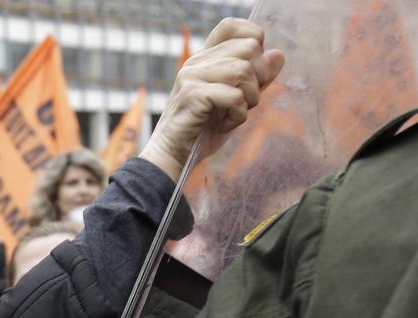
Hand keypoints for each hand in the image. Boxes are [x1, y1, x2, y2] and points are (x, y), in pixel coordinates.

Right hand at [141, 17, 285, 180]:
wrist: (172, 156)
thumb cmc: (202, 131)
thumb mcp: (236, 103)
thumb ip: (256, 79)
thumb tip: (278, 54)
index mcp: (205, 60)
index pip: (231, 26)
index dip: (253, 38)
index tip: (253, 69)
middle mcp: (197, 63)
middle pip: (248, 48)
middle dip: (258, 78)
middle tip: (243, 102)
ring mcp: (192, 77)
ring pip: (244, 71)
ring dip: (249, 100)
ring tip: (233, 115)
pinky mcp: (192, 95)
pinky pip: (234, 96)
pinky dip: (238, 116)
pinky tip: (224, 125)